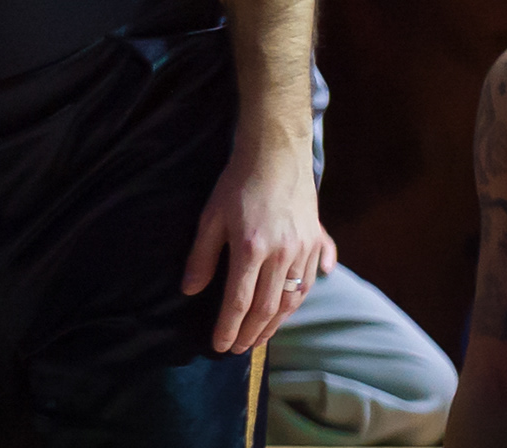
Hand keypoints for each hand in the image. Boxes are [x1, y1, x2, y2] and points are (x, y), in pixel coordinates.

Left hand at [184, 132, 335, 352]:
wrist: (277, 157)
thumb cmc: (237, 185)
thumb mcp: (210, 217)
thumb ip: (201, 256)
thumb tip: (189, 290)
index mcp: (251, 249)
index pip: (239, 300)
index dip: (228, 326)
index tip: (219, 346)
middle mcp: (281, 255)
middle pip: (267, 308)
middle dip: (251, 333)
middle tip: (238, 349)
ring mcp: (302, 251)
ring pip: (291, 301)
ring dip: (274, 325)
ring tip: (258, 339)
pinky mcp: (316, 245)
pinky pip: (307, 284)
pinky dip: (295, 304)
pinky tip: (284, 313)